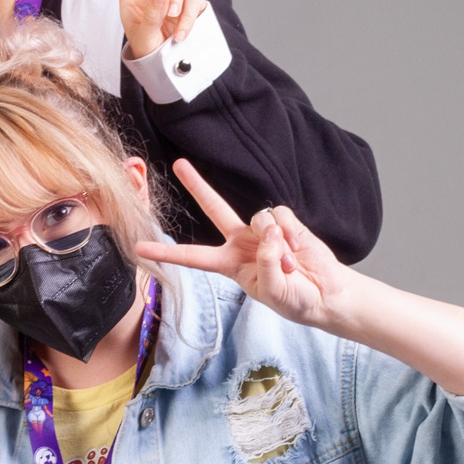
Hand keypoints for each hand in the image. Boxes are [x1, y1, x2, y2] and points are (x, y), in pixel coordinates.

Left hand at [134, 160, 354, 329]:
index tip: (139, 247)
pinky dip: (291, 233)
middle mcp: (241, 242)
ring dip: (277, 243)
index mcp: (228, 264)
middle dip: (197, 185)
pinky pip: (282, 216)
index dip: (166, 252)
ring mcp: (262, 230)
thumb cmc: (294, 298)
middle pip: (214, 207)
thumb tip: (269, 231)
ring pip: (259, 217)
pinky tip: (298, 249)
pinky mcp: (286, 222)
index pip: (192, 256)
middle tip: (179, 164)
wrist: (324, 294)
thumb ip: (267, 262)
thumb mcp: (273, 290)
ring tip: (289, 265)